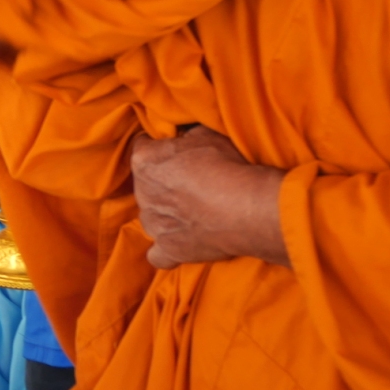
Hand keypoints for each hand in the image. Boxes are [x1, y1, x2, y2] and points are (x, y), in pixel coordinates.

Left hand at [130, 127, 289, 268]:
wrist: (247, 207)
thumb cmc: (228, 166)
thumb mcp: (206, 134)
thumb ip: (186, 138)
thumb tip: (184, 139)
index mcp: (145, 161)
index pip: (142, 148)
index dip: (162, 149)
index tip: (179, 152)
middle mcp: (142, 193)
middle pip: (146, 184)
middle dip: (164, 182)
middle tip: (194, 182)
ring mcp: (153, 224)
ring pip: (152, 216)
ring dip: (166, 214)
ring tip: (195, 212)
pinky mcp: (169, 249)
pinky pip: (157, 254)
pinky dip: (166, 250)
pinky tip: (181, 243)